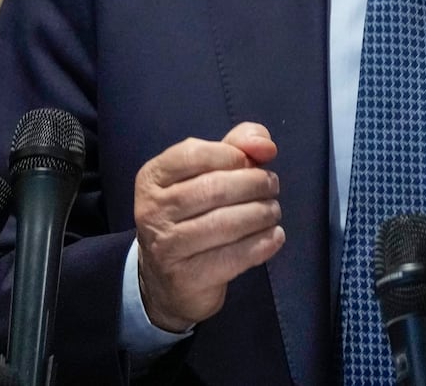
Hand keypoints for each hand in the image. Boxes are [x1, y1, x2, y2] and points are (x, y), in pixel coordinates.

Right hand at [133, 121, 284, 332]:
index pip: (194, 154)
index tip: (253, 163)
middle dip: (255, 184)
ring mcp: (167, 247)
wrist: (167, 280)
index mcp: (153, 178)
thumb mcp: (206, 173)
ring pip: (227, 223)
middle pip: (214, 188)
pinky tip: (274, 236)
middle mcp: (152, 210)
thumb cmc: (193, 215)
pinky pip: (234, 256)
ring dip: (262, 214)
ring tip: (273, 212)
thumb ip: (237, 146)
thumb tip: (266, 145)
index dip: (233, 154)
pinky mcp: (186, 278)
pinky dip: (262, 243)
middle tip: (272, 187)